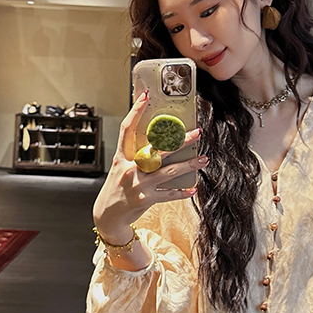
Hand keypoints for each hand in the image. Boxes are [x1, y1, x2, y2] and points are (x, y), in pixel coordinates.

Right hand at [93, 89, 205, 243]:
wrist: (107, 216)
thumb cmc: (117, 188)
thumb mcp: (120, 168)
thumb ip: (135, 155)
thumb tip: (155, 140)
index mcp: (122, 158)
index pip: (127, 130)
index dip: (135, 112)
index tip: (145, 96)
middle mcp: (130, 169)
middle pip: (158, 150)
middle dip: (179, 140)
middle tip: (197, 132)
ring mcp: (139, 185)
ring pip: (169, 171)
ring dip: (189, 164)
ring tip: (204, 159)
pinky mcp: (146, 199)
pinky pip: (169, 194)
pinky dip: (182, 192)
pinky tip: (194, 189)